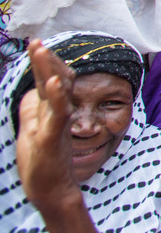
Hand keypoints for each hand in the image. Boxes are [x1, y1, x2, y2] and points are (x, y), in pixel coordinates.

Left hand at [16, 39, 79, 211]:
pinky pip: (58, 114)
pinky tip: (53, 82)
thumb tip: (29, 91)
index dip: (42, 62)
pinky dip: (56, 96)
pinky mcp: (54, 138)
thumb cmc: (42, 163)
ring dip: (50, 70)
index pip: (46, 81)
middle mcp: (56, 114)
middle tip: (37, 41)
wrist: (53, 191)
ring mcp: (56, 124)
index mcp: (48, 112)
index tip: (36, 43)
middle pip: (53, 80)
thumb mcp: (32, 131)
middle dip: (45, 60)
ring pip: (57, 92)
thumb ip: (33, 110)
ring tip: (43, 51)